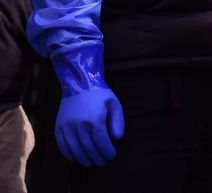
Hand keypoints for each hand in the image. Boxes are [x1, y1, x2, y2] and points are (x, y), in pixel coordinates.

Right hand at [50, 45, 123, 166]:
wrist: (78, 84)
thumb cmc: (100, 95)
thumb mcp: (114, 104)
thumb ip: (118, 122)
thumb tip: (118, 139)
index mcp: (95, 120)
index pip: (101, 142)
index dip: (107, 152)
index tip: (111, 156)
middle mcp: (79, 125)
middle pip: (88, 148)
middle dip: (96, 157)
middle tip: (102, 162)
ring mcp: (67, 126)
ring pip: (75, 149)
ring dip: (83, 158)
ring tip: (90, 162)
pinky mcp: (58, 126)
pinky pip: (62, 144)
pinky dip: (68, 153)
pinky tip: (75, 158)